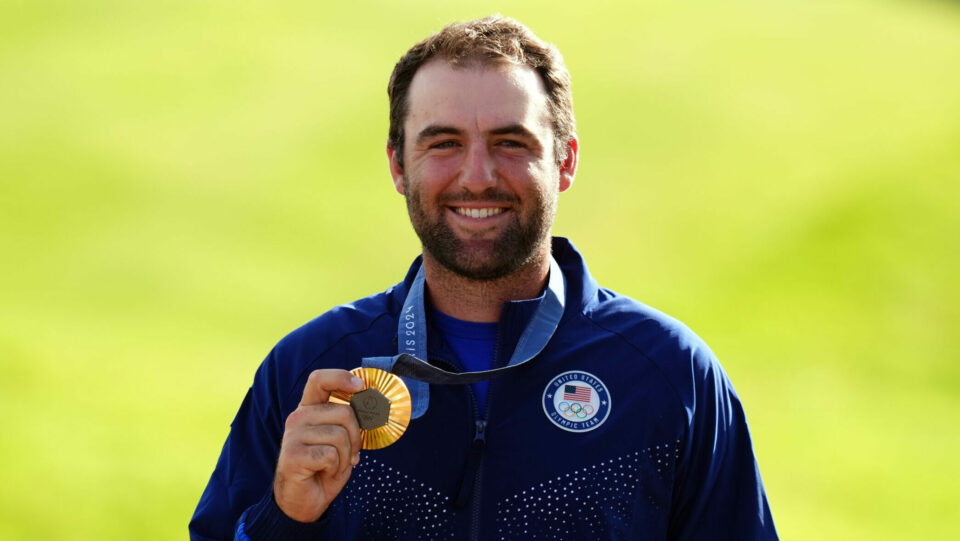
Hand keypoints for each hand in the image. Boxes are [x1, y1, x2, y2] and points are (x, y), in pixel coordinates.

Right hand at [274, 369, 364, 521]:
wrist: (304, 501)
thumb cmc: (324, 468)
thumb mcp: (340, 440)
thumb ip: (347, 422)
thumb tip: (371, 409)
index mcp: (309, 410)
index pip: (320, 379)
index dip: (342, 377)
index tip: (361, 387)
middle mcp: (298, 418)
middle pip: (344, 412)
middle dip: (356, 437)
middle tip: (349, 455)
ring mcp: (293, 435)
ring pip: (340, 436)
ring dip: (344, 457)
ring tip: (332, 466)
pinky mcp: (292, 455)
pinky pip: (330, 455)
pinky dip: (334, 469)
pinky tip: (323, 473)